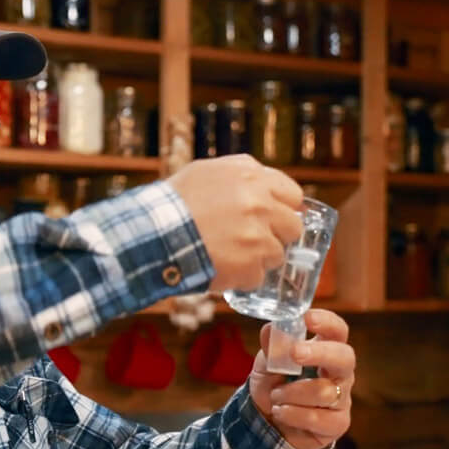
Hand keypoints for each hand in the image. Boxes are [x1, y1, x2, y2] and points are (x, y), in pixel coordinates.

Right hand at [166, 155, 303, 291]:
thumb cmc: (176, 201)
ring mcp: (258, 238)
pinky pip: (257, 277)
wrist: (155, 233)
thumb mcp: (208, 170)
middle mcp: (262, 206)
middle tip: (253, 240)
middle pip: (293, 227)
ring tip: (230, 255)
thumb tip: (264, 179)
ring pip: (277, 255)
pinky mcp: (249, 266)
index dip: (283, 208)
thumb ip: (242, 171)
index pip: (293, 195)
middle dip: (276, 235)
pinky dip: (242, 277)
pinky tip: (221, 268)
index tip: (274, 217)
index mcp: (254, 179)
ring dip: (258, 259)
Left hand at [249, 309, 354, 448]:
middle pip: (345, 357)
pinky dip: (292, 414)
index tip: (308, 318)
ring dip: (291, 393)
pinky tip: (280, 412)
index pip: (337, 330)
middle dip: (320, 354)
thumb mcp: (266, 364)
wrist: (269, 423)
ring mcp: (342, 398)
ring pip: (324, 392)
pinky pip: (318, 418)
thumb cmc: (274, 386)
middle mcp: (339, 372)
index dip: (327, 322)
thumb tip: (272, 328)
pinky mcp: (338, 423)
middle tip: (295, 353)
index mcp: (325, 349)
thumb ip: (271, 347)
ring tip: (276, 396)